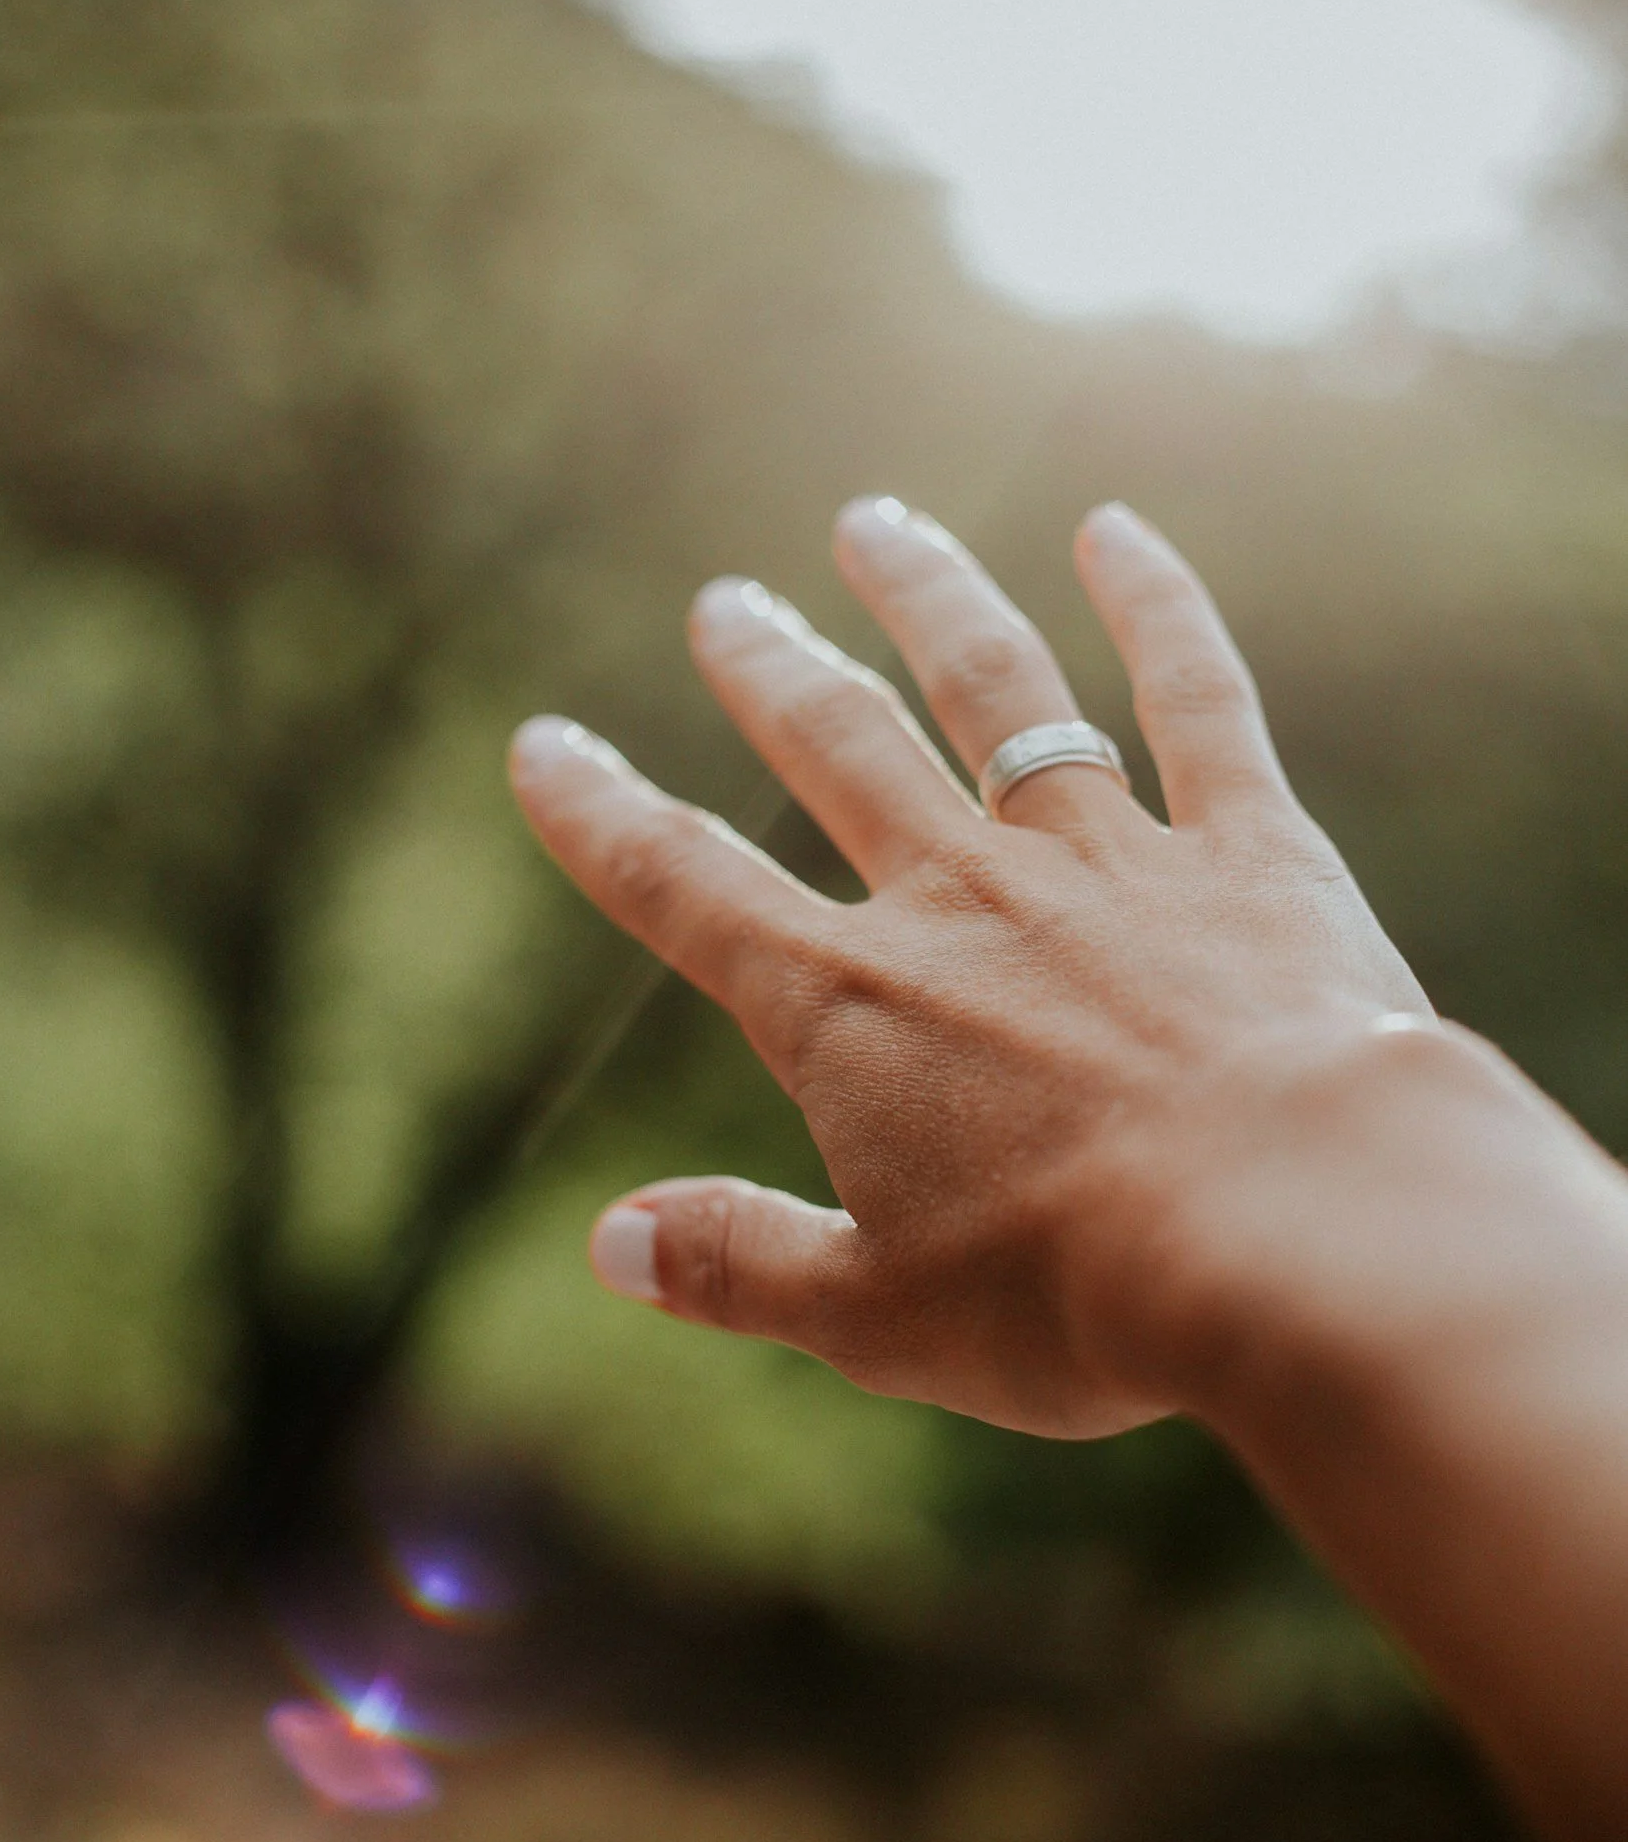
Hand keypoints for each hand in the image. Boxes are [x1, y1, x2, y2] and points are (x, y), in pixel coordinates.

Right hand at [508, 499, 1428, 1439]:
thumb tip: (609, 1241)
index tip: (543, 746)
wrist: (1297, 1233)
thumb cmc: (1080, 1296)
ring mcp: (1106, 857)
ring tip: (875, 523)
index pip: (685, 886)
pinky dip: (1157, 607)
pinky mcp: (1247, 850)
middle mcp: (961, 899)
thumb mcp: (876, 1318)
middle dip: (770, 670)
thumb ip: (735, 1262)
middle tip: (723, 603)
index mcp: (849, 1008)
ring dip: (927, 598)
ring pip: (995, 690)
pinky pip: (1195, 700)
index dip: (601, 816)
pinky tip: (1118, 530)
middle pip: (839, 749)